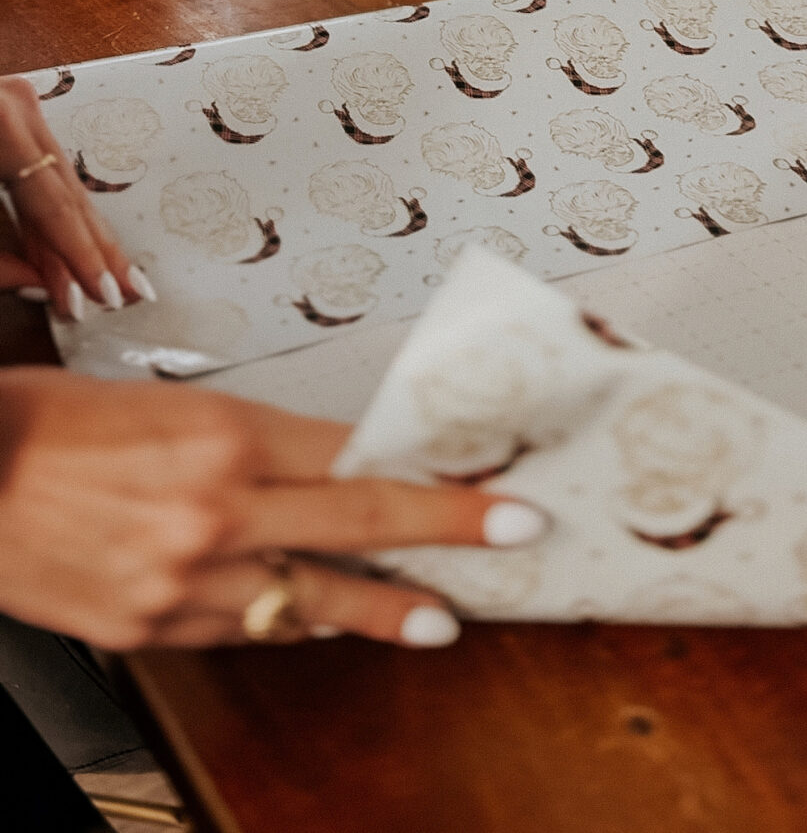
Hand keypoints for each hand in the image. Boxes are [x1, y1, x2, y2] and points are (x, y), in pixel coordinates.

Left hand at [0, 75, 148, 317]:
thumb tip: (38, 285)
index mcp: (0, 126)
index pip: (52, 205)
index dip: (77, 258)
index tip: (101, 298)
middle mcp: (20, 108)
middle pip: (68, 195)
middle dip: (96, 252)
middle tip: (130, 295)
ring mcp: (21, 108)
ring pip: (62, 187)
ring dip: (85, 239)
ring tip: (118, 281)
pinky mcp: (15, 118)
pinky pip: (45, 176)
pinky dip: (58, 218)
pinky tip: (82, 252)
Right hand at [0, 369, 546, 649]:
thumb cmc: (60, 423)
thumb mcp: (172, 404)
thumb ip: (255, 440)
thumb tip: (328, 461)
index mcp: (225, 435)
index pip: (358, 455)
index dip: (433, 469)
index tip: (489, 475)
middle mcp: (216, 510)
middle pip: (360, 519)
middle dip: (449, 527)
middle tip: (516, 530)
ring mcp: (186, 579)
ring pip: (313, 600)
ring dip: (382, 608)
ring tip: (434, 619)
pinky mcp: (153, 628)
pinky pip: (246, 631)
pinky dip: (290, 624)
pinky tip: (324, 624)